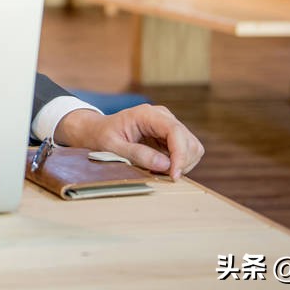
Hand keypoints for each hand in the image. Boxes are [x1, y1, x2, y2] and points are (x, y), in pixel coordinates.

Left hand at [53, 104, 203, 179]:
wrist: (96, 131)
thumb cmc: (102, 136)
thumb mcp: (113, 147)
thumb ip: (137, 154)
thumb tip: (165, 164)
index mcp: (148, 114)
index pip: (175, 131)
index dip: (180, 155)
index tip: (173, 175)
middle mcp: (163, 117)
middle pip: (189, 141)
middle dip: (181, 162)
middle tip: (159, 175)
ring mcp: (168, 126)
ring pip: (192, 148)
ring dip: (181, 164)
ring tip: (156, 170)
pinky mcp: (169, 137)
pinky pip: (185, 153)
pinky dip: (177, 164)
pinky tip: (159, 167)